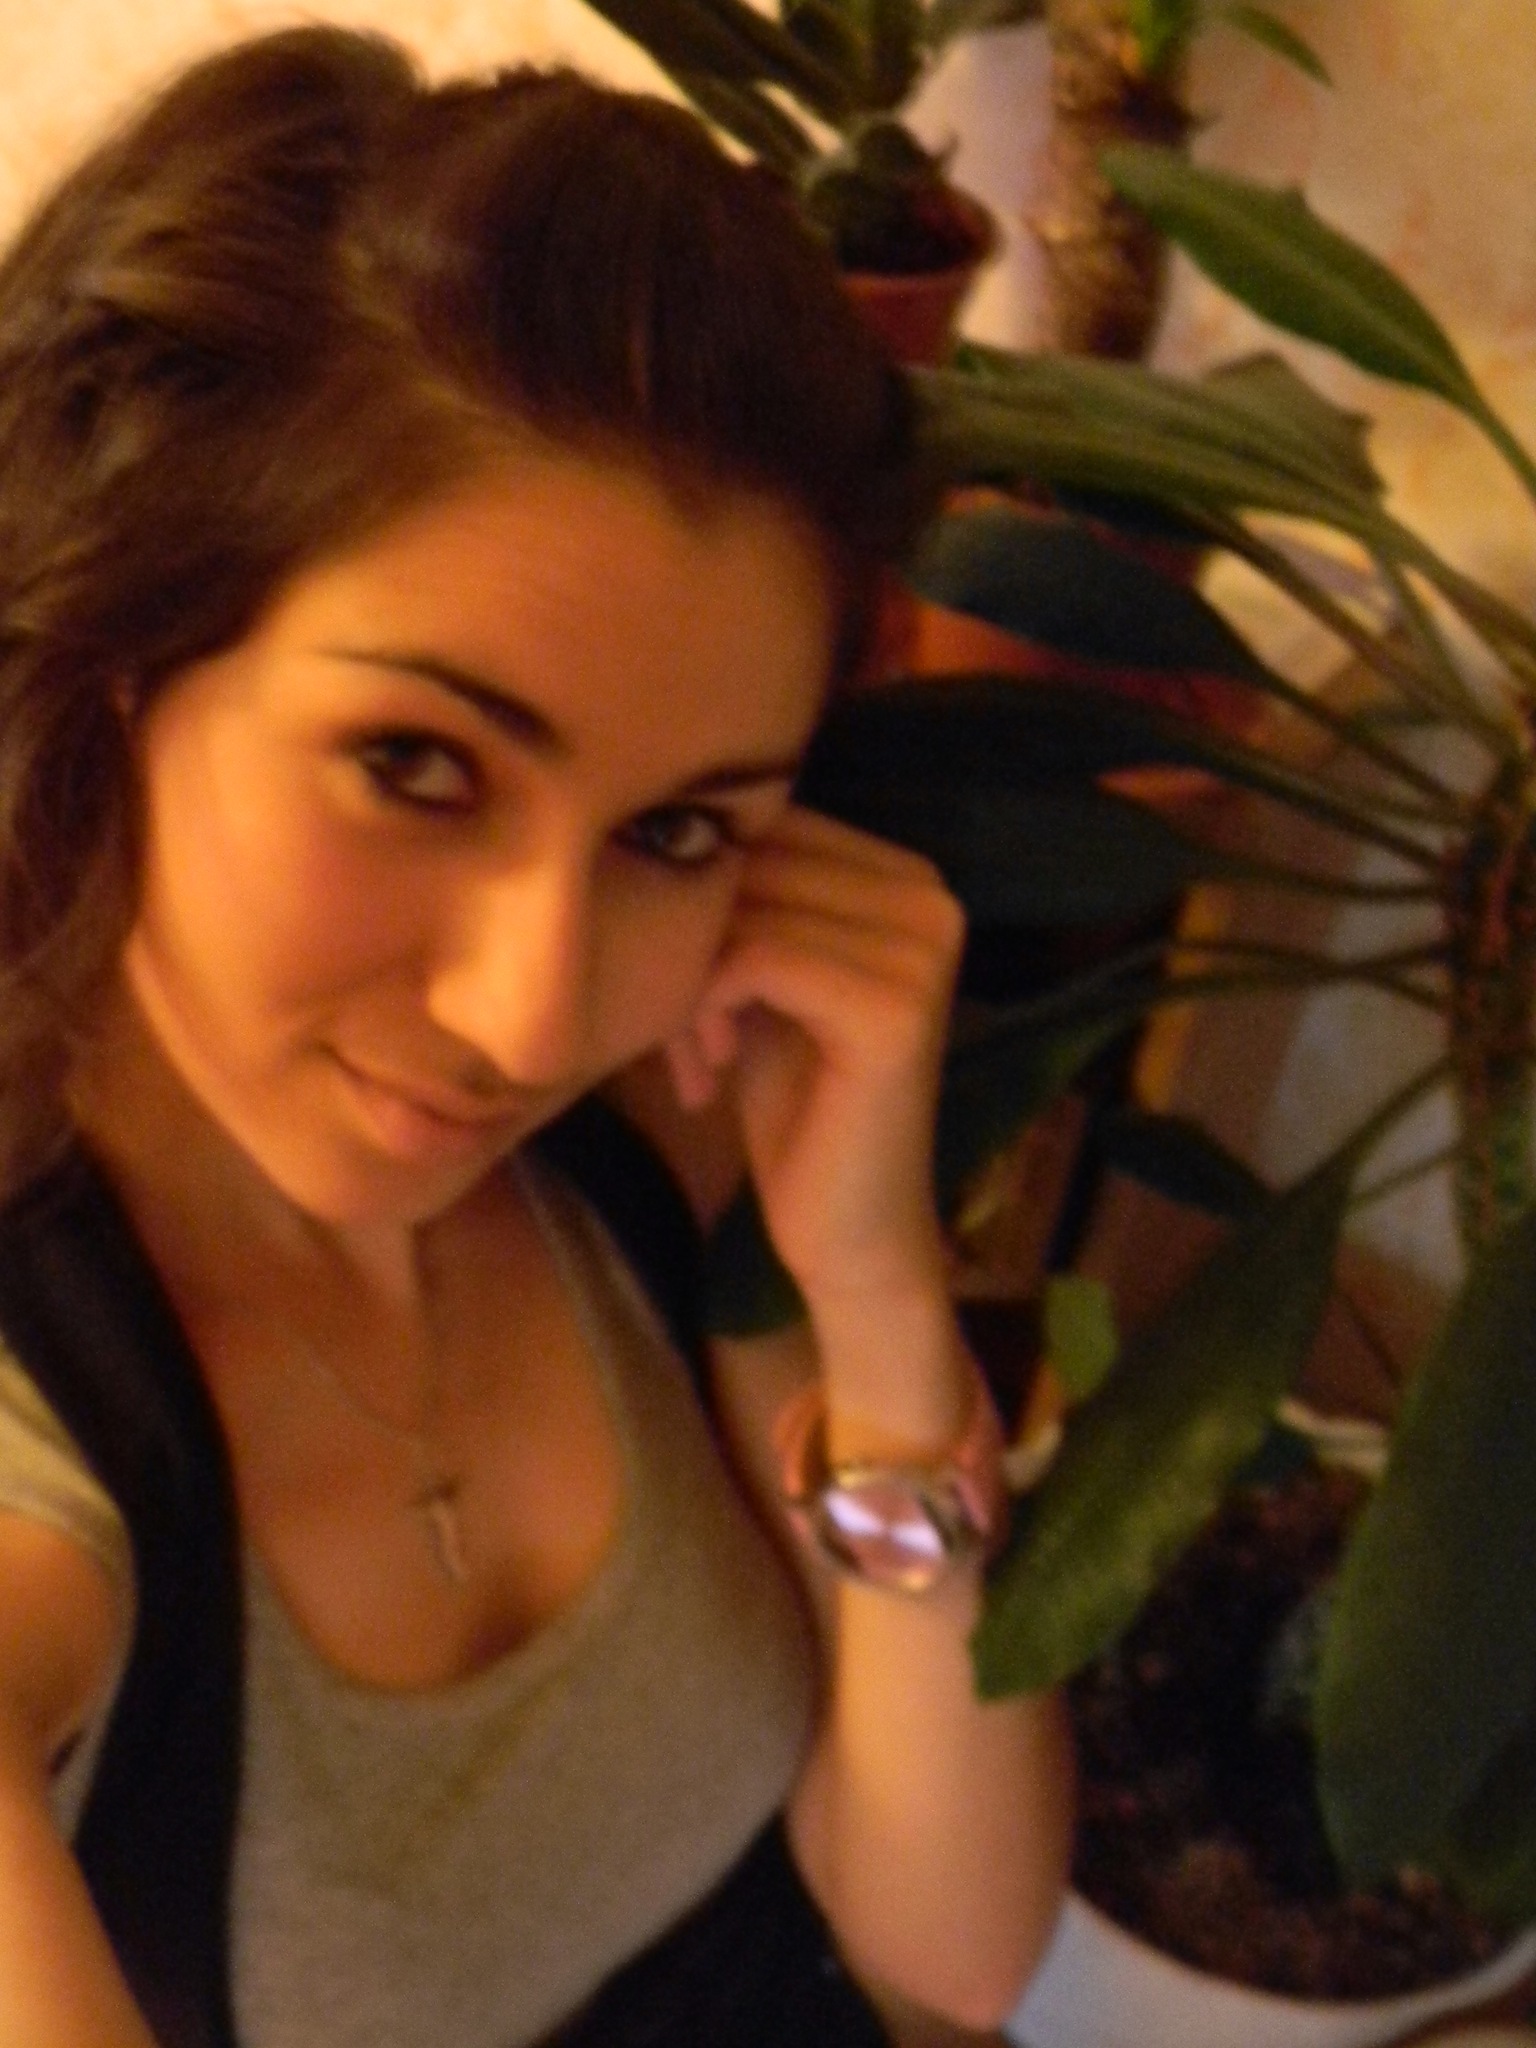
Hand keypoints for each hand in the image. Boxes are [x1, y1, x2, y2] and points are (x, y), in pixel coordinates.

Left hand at [664, 806, 964, 1321]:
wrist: (848, 1233)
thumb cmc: (795, 1107)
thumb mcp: (764, 979)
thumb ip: (743, 897)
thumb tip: (656, 822)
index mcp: (908, 876)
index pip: (768, 822)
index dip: (702, 893)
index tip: (682, 988)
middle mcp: (931, 896)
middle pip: (754, 859)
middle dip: (687, 938)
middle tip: (678, 1035)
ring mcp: (922, 948)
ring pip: (745, 907)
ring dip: (688, 983)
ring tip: (694, 1058)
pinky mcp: (893, 1006)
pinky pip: (755, 958)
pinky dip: (705, 1010)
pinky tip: (709, 1075)